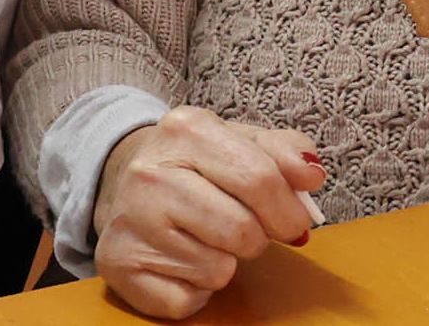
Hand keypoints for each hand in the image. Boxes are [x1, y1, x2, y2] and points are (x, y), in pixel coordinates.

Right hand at [92, 106, 325, 319]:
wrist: (125, 176)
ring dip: (230, 261)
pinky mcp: (117, 265)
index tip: (297, 220)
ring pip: (217, 269)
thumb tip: (312, 176)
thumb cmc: (199, 161)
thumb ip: (286, 152)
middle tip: (257, 230)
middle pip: (240, 229)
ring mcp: (129, 221)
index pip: (258, 177)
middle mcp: (150, 172)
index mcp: (187, 129)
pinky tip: (186, 259)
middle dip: (262, 237)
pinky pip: (187, 299)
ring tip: (213, 238)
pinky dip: (198, 288)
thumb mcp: (242, 140)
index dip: (289, 207)